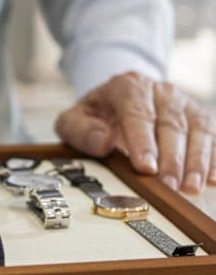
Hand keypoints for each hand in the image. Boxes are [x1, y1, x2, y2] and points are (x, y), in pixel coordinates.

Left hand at [55, 71, 215, 193]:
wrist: (115, 101)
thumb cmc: (95, 115)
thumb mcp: (73, 120)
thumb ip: (80, 130)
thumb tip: (103, 142)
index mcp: (127, 87)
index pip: (137, 112)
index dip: (143, 141)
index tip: (145, 167)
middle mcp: (160, 91)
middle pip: (170, 123)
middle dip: (171, 158)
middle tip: (168, 185)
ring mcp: (183, 104)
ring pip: (198, 129)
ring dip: (197, 161)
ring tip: (191, 188)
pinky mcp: (199, 119)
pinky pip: (213, 137)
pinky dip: (215, 159)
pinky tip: (214, 180)